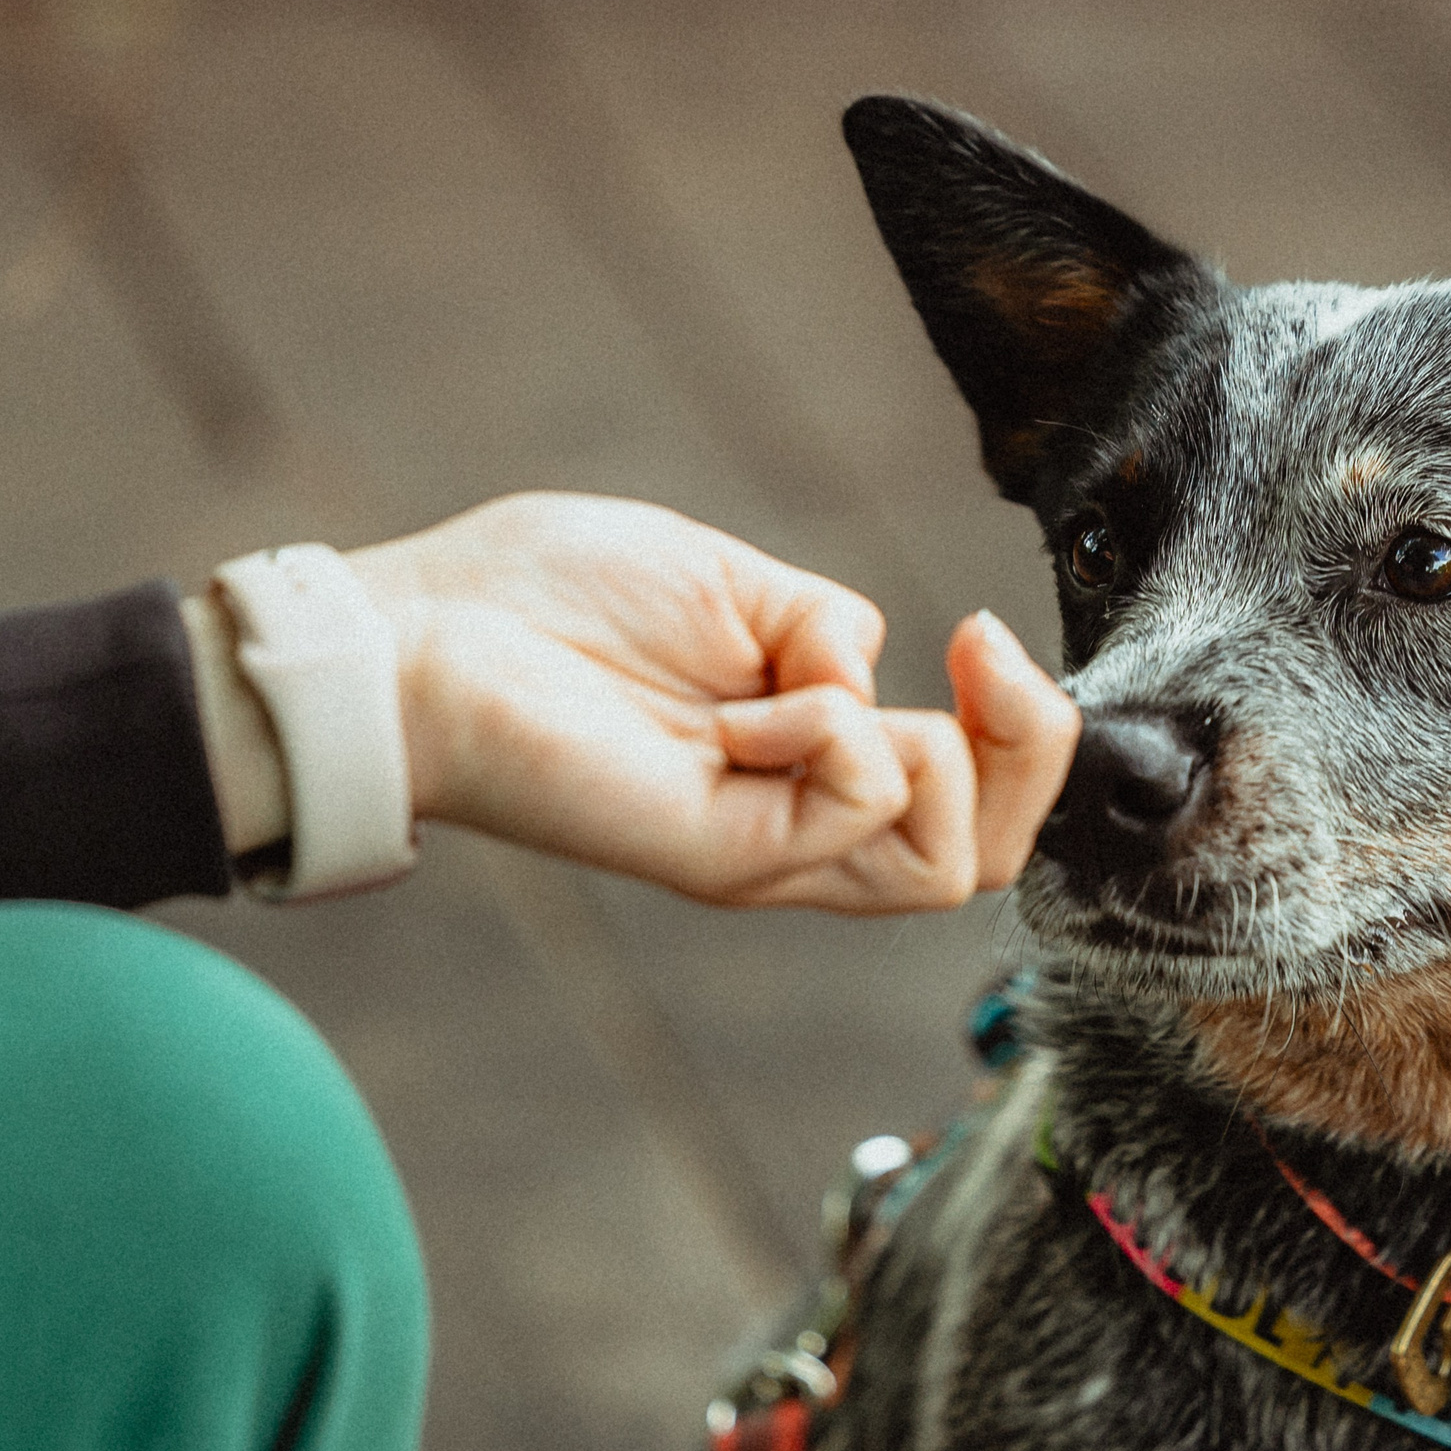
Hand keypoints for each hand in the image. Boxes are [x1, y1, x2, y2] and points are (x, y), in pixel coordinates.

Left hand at [343, 493, 1078, 911]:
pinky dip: (832, 732)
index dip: (1023, 729)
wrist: (418, 636)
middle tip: (982, 656)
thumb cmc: (542, 597)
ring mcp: (765, 848)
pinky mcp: (720, 856)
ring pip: (947, 867)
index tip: (979, 630)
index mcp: (804, 763)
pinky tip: (738, 707)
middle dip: (1032, 750)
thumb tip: (870, 674)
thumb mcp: (731, 583)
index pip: (968, 802)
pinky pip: (857, 813)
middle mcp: (797, 822)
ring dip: (935, 748)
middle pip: (987, 857)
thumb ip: (825, 628)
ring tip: (810, 696)